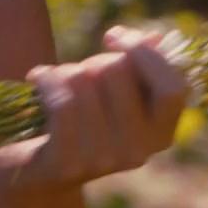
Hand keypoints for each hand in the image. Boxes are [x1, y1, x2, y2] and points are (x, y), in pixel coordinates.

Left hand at [0, 26, 189, 203]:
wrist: (35, 170)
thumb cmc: (78, 120)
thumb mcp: (111, 92)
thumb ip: (136, 66)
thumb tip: (153, 38)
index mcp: (160, 134)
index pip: (173, 88)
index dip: (144, 54)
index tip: (114, 37)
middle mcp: (139, 151)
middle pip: (119, 72)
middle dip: (93, 62)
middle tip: (78, 75)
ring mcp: (104, 159)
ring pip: (85, 80)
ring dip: (65, 72)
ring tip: (55, 83)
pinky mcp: (67, 162)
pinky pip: (61, 101)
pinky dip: (46, 80)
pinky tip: (37, 80)